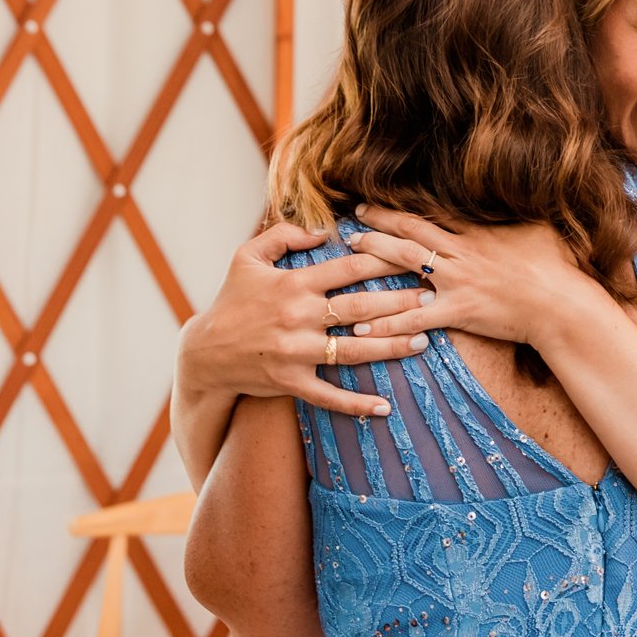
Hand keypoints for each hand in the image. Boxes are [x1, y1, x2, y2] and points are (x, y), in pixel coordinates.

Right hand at [177, 222, 430, 418]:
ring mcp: (296, 352)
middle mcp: (298, 317)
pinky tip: (384, 407)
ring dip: (392, 347)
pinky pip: (329, 396)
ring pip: (354, 350)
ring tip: (423, 341)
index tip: (411, 258)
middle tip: (431, 299)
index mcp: (294, 284)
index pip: (348, 268)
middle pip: (360, 308)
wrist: (205, 353)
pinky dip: (357, 404)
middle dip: (399, 303)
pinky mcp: (292, 382)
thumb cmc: (232, 300)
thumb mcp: (247, 257)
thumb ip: (284, 235)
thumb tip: (323, 230)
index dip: (383, 260)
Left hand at [341, 206, 606, 348]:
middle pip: (410, 232)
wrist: (563, 304)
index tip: (375, 201)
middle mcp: (461, 252)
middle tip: (352, 218)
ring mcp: (457, 282)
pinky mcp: (458, 312)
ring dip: (374, 257)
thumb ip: (514, 213)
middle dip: (377, 223)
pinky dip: (388, 321)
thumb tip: (511, 193)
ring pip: (406, 264)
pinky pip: (416, 317)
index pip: (430, 212)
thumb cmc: (556, 266)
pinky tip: (363, 325)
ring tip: (348, 254)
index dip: (400, 206)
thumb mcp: (537, 227)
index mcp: (477, 231)